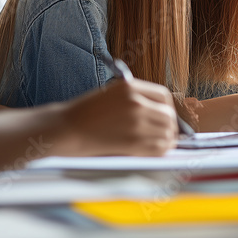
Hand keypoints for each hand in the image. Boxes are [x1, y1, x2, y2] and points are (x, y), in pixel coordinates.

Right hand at [59, 78, 177, 156]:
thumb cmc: (87, 113)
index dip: (167, 106)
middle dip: (170, 125)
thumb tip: (160, 111)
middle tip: (165, 132)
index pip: (163, 95)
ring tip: (159, 142)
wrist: (67, 128)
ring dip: (166, 139)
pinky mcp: (132, 142)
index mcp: (130, 87)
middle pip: (168, 115)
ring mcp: (135, 123)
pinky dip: (160, 149)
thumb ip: (136, 97)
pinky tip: (153, 149)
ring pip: (166, 132)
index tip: (165, 114)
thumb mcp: (113, 93)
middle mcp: (136, 103)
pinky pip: (159, 147)